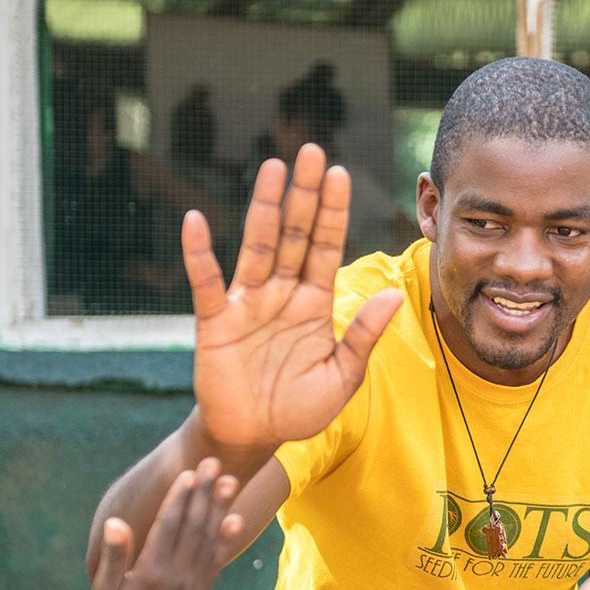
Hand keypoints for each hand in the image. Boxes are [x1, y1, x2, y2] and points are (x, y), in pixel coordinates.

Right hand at [89, 459, 242, 589]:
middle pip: (194, 526)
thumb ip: (112, 558)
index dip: (180, 498)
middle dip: (205, 493)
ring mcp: (192, 584)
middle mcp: (177, 576)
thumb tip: (116, 522)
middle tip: (215, 462)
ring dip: (220, 508)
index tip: (190, 472)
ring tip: (230, 481)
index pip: (169, 527)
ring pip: (209, 540)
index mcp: (150, 573)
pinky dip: (227, 539)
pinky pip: (216, 561)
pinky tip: (235, 520)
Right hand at [181, 143, 403, 448]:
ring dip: (263, 207)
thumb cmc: (299, 409)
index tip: (340, 173)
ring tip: (272, 168)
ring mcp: (247, 304)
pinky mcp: (216, 322)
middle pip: (294, 234)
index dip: (333, 211)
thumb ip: (363, 336)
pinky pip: (206, 283)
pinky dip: (199, 254)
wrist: (254, 438)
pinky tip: (196, 222)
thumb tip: (393, 295)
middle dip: (303, 194)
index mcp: (314, 302)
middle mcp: (281, 293)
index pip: (326, 246)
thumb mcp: (341, 376)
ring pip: (257, 246)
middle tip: (310, 151)